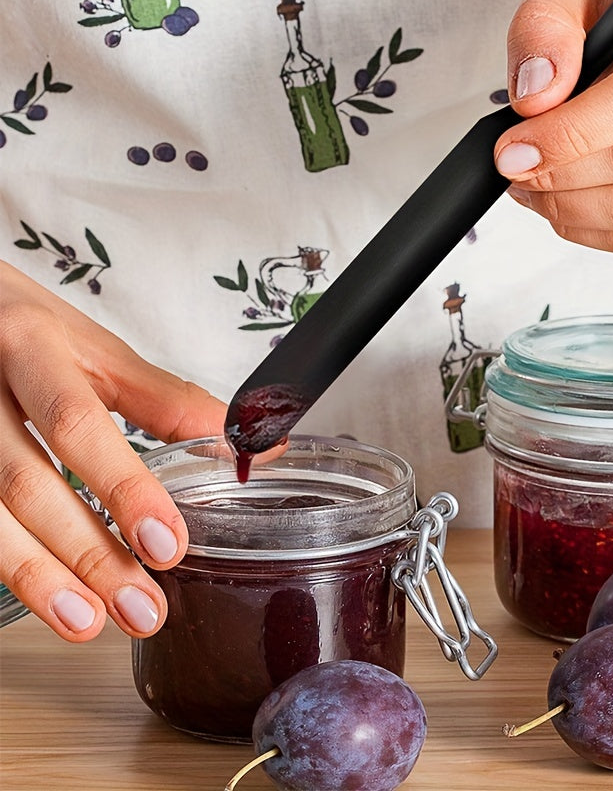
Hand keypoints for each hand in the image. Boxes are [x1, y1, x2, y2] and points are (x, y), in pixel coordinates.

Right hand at [0, 261, 224, 640]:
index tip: (168, 544)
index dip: (124, 488)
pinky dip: (10, 565)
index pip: (78, 424)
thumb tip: (248, 443)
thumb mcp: (96, 351)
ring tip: (90, 622)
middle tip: (141, 605)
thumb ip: (167, 400)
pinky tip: (48, 598)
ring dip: (40, 577)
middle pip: (26, 483)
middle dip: (87, 553)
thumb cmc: (27, 331)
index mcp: (31, 346)